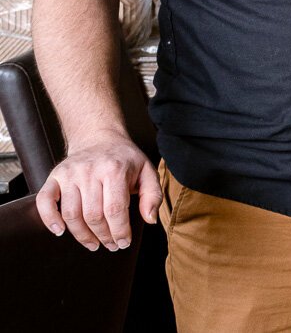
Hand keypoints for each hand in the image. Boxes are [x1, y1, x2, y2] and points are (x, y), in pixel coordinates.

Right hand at [35, 135, 158, 250]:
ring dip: (82, 235)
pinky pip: (45, 201)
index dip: (119, 231)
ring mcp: (70, 174)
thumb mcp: (146, 171)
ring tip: (94, 244)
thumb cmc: (124, 159)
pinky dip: (49, 219)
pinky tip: (60, 231)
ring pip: (72, 214)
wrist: (99, 137)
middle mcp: (90, 171)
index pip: (115, 209)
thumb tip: (150, 219)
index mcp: (114, 169)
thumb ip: (152, 195)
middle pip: (93, 215)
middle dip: (104, 236)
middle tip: (111, 245)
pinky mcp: (54, 177)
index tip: (124, 243)